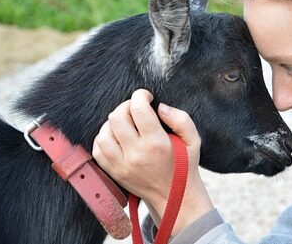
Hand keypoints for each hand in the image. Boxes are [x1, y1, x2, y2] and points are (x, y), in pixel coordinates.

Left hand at [92, 89, 213, 234]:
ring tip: (126, 123)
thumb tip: (160, 107)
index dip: (140, 95)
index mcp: (157, 143)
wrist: (174, 197)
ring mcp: (121, 165)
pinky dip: (104, 138)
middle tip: (136, 109)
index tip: (147, 97)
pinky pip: (97, 149)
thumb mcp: (193, 140)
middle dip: (126, 106)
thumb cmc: (184, 165)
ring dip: (113, 122)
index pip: (138, 109)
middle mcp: (136, 154)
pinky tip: (117, 136)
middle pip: (117, 117)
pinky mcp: (114, 172)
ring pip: (103, 132)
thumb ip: (181, 119)